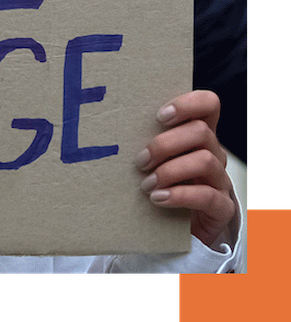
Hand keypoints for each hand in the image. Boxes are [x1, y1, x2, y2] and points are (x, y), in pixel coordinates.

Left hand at [136, 90, 235, 247]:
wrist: (179, 225)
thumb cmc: (160, 181)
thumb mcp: (155, 156)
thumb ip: (144, 138)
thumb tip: (108, 126)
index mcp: (198, 134)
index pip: (208, 104)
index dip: (187, 104)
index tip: (159, 117)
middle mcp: (214, 152)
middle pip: (200, 131)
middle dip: (164, 144)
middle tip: (140, 161)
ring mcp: (220, 179)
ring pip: (205, 161)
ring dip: (169, 171)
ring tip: (146, 184)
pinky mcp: (222, 207)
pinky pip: (208, 196)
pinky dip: (179, 196)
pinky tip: (158, 198)